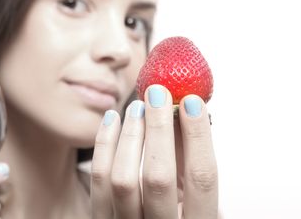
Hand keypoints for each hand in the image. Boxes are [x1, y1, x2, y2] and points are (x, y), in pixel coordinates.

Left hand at [90, 84, 217, 218]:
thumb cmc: (175, 213)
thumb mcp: (192, 196)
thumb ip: (188, 159)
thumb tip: (185, 108)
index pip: (201, 179)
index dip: (198, 137)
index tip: (192, 100)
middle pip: (158, 178)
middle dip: (159, 129)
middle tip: (158, 93)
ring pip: (123, 179)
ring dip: (130, 135)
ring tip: (137, 105)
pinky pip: (99, 180)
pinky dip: (104, 144)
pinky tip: (112, 118)